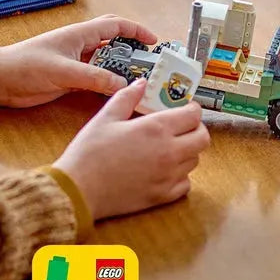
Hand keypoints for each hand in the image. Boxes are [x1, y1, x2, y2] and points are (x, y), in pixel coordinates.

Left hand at [0, 15, 156, 107]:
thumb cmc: (24, 66)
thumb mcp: (63, 71)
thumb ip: (95, 78)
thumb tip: (123, 84)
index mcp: (81, 34)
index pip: (116, 25)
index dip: (137, 31)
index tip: (154, 42)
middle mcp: (82, 46)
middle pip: (114, 40)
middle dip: (133, 47)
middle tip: (149, 60)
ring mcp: (77, 62)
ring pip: (107, 62)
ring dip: (122, 69)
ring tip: (139, 79)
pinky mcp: (72, 79)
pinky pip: (98, 78)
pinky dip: (110, 83)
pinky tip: (118, 92)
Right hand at [54, 79, 209, 219]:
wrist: (76, 191)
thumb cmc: (88, 154)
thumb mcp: (105, 118)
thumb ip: (127, 97)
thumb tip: (141, 83)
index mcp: (156, 128)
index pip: (194, 115)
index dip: (191, 109)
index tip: (184, 109)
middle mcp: (169, 151)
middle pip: (203, 138)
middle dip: (196, 129)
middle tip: (182, 128)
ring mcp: (168, 175)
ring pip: (195, 160)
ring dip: (187, 151)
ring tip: (169, 148)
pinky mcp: (163, 196)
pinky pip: (186, 183)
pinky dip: (180, 176)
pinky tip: (164, 170)